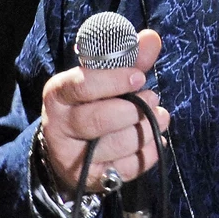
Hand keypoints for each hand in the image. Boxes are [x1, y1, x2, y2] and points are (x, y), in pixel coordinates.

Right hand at [40, 29, 170, 197]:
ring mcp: (72, 156)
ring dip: (146, 130)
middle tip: (155, 100)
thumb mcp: (104, 79)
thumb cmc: (91, 104)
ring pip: (115, 145)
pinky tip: (155, 141)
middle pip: (98, 119)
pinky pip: (125, 169)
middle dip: (135, 110)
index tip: (139, 77)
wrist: (70, 148)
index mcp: (58, 93)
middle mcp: (59, 125)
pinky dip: (148, 154)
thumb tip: (152, 38)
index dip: (113, 80)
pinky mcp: (89, 179)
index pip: (82, 85)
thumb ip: (128, 59)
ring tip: (160, 118)